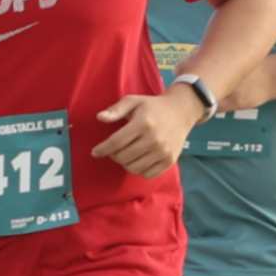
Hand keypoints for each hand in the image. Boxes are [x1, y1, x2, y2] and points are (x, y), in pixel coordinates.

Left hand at [90, 85, 208, 178]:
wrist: (181, 111)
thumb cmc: (152, 106)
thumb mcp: (133, 101)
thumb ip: (115, 110)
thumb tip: (99, 117)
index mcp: (143, 123)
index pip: (116, 142)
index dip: (102, 149)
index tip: (95, 152)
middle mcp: (154, 139)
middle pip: (123, 157)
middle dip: (113, 155)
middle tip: (113, 150)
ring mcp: (163, 152)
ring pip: (134, 168)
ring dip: (125, 163)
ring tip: (126, 154)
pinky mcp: (169, 161)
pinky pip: (147, 174)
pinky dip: (139, 170)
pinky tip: (138, 159)